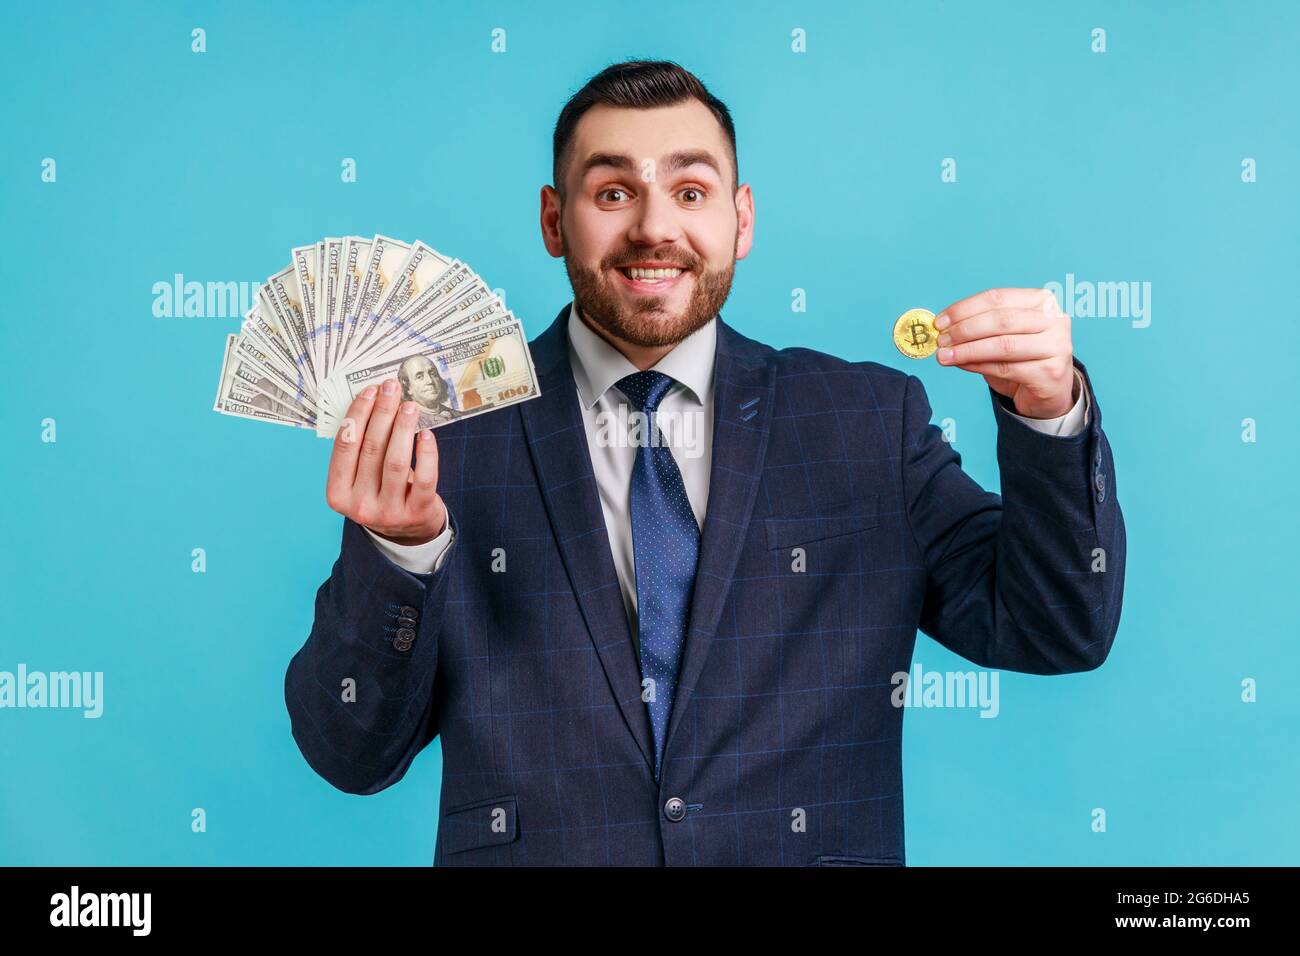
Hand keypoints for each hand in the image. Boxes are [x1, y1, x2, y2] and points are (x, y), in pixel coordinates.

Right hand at [325, 378, 446, 545]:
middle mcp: (360, 505)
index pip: (345, 446)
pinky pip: (425, 478)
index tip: (369, 390)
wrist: (406, 533)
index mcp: (338, 493)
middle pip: (371, 449)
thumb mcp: (361, 479)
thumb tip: (373, 401)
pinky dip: (427, 453)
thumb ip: (361, 449)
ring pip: (396, 461)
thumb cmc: (380, 493)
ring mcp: (389, 512)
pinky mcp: (417, 513)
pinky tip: (426, 434)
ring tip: (410, 406)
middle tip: (392, 388)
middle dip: (382, 413)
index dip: (357, 414)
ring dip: (403, 428)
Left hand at [933, 287, 1076, 418]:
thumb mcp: (1001, 335)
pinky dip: (978, 366)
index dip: (964, 309)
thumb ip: (978, 327)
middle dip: (964, 330)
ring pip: (1002, 345)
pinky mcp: (1050, 372)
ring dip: (967, 350)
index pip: (997, 298)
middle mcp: (1054, 319)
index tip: (939, 321)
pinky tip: (962, 365)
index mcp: (1041, 300)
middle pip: (1000, 320)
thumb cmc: (1022, 358)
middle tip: (941, 340)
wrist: (1048, 390)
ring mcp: (1056, 346)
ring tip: (944, 356)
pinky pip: (1005, 368)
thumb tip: (943, 329)